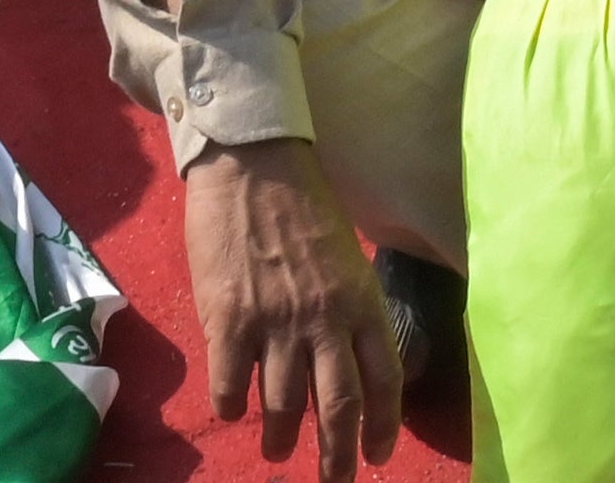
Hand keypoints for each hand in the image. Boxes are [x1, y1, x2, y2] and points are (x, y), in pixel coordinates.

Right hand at [182, 139, 396, 478]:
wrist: (252, 163)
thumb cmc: (302, 205)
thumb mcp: (345, 256)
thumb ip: (348, 309)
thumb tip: (349, 361)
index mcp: (362, 300)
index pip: (385, 380)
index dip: (384, 426)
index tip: (378, 455)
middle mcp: (325, 318)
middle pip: (340, 406)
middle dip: (338, 456)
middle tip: (334, 481)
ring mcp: (276, 322)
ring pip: (285, 405)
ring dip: (282, 438)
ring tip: (278, 451)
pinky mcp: (230, 320)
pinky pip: (233, 386)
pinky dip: (233, 407)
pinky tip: (233, 410)